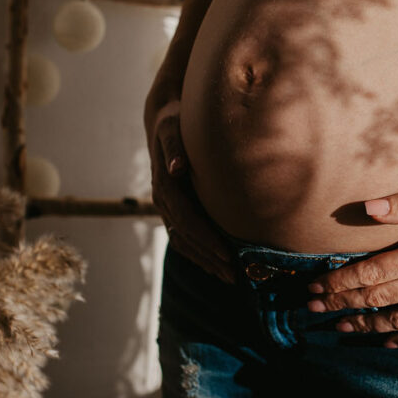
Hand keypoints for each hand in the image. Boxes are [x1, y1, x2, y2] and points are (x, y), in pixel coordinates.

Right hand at [145, 95, 235, 283]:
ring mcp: (166, 207)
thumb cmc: (173, 123)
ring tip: (230, 277)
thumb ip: (175, 147)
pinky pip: (183, 238)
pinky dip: (200, 254)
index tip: (227, 254)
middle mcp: (162, 201)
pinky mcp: (173, 209)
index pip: (185, 220)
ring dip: (205, 261)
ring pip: (183, 243)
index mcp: (164, 186)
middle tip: (235, 275)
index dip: (206, 239)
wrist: (163, 121)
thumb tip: (176, 168)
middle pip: (185, 238)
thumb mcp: (172, 129)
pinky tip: (218, 264)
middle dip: (209, 257)